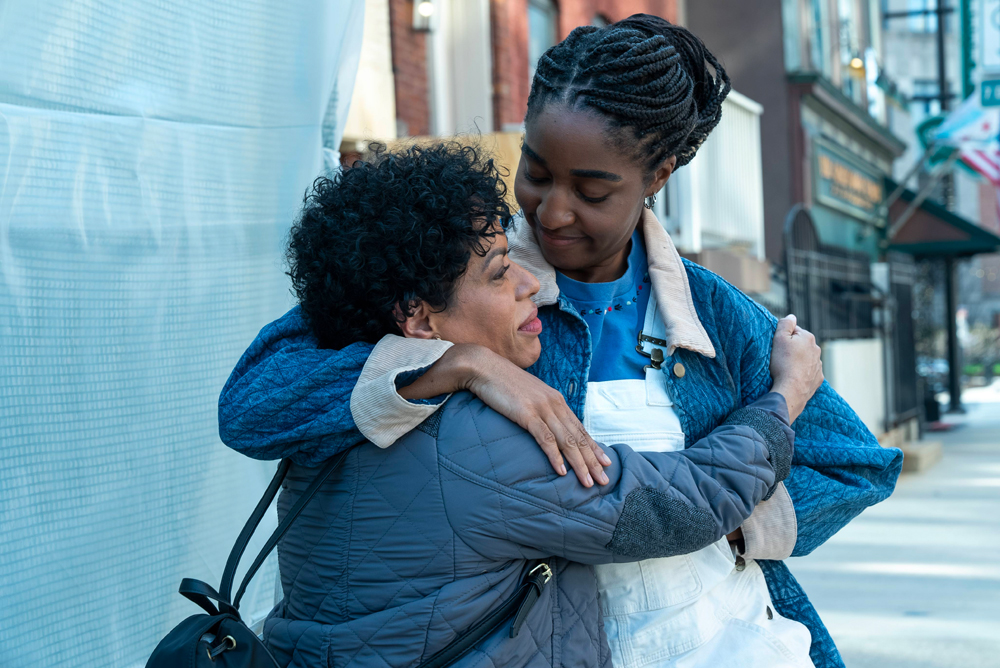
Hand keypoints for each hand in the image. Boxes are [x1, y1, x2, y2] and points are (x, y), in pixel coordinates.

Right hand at [460, 346, 610, 487]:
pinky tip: (562, 471)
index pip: (580, 428)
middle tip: (604, 480)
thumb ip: (540, 409)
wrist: (484, 367)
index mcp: (556, 400)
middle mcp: (554, 404)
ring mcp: (542, 408)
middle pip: (578, 437)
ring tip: (588, 482)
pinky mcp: (527, 414)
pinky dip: (555, 456)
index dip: (594, 446)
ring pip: (566, 441)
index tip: (605, 462)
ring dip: (579, 464)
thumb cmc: (503, 383)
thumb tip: (546, 425)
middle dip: (593, 460)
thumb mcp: (528, 395)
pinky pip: (545, 439)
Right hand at [769, 315, 823, 422]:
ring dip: (798, 361)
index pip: (794, 331)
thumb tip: (792, 316)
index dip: (783, 338)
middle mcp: (816, 350)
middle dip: (792, 349)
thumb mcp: (779, 339)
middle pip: (801, 345)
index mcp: (808, 337)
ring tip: (786, 369)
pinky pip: (809, 372)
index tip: (777, 346)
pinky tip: (794, 377)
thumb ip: (785, 324)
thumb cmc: (783, 363)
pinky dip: (802, 373)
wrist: (791, 390)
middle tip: (780, 357)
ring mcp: (818, 365)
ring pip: (806, 359)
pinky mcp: (818, 379)